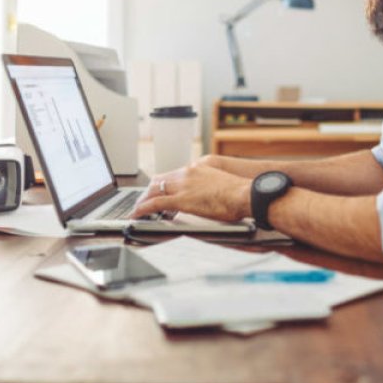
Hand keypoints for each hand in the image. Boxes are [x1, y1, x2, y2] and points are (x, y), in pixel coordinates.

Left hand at [132, 162, 251, 221]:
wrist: (244, 194)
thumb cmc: (239, 192)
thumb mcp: (221, 183)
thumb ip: (210, 186)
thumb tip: (210, 195)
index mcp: (197, 168)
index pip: (173, 174)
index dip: (163, 184)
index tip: (159, 190)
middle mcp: (187, 173)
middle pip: (159, 180)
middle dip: (149, 191)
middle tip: (144, 201)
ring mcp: (183, 185)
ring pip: (154, 190)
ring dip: (144, 200)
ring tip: (138, 209)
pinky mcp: (181, 199)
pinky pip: (155, 203)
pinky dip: (143, 209)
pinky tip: (137, 214)